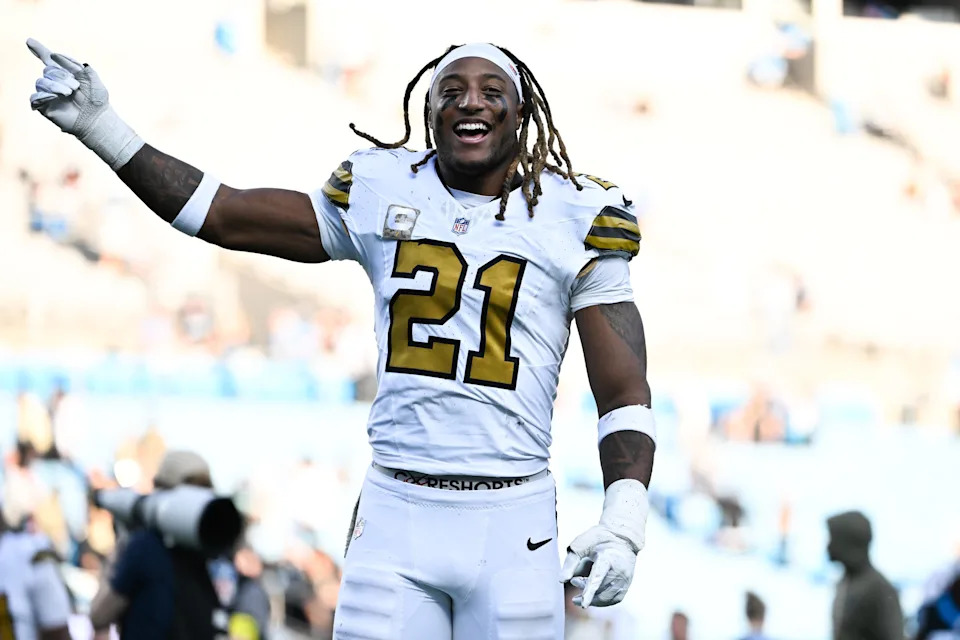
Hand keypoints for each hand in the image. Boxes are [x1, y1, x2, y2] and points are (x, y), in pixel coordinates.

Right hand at [26, 38, 141, 169]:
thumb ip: (79, 66)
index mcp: (66, 74)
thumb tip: (56, 56)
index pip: (49, 59)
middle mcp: (55, 82)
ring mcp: (49, 94)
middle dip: (61, 76)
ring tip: (69, 93)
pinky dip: (45, 95)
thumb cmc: (98, 101)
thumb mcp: (93, 80)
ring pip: (41, 82)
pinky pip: (35, 97)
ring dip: (56, 86)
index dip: (39, 50)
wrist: (97, 120)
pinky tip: (55, 97)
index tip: (30, 41)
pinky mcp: (44, 106)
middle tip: (75, 87)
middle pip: (47, 70)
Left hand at [559, 478, 647, 607]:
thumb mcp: (581, 545)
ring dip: (592, 598)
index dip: (589, 591)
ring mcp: (625, 579)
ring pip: (606, 598)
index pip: (597, 577)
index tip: (584, 605)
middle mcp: (619, 570)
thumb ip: (570, 563)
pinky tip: (593, 594)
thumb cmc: (598, 539)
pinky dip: (601, 600)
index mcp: (608, 558)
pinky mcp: (627, 585)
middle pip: (600, 589)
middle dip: (585, 591)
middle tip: (574, 581)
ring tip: (581, 588)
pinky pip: (613, 600)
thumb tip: (561, 580)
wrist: (621, 536)